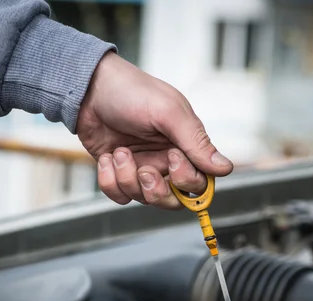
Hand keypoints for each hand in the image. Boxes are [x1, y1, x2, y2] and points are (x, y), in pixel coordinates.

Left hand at [76, 52, 233, 208]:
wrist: (88, 87)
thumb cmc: (132, 92)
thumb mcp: (169, 113)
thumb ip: (197, 142)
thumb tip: (225, 168)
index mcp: (186, 146)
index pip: (200, 182)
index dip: (187, 179)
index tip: (172, 156)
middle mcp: (166, 161)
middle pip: (175, 201)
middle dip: (158, 191)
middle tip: (144, 171)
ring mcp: (142, 168)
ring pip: (144, 199)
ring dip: (128, 179)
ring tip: (119, 153)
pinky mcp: (119, 173)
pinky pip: (120, 196)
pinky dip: (110, 181)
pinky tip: (107, 157)